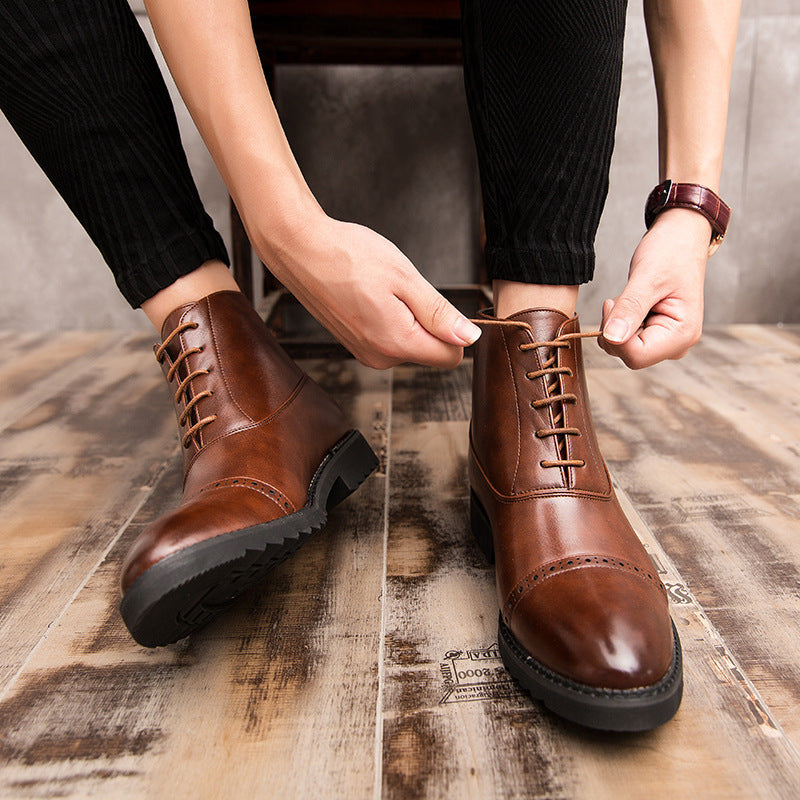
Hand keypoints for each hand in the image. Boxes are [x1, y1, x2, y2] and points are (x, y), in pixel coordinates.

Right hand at [257, 212, 480, 368]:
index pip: (451, 357)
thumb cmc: (348, 256)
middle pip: (430, 350)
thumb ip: (439, 314)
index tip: (437, 301)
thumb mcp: (405, 278)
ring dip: (407, 316)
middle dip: (427, 320)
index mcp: (396, 343)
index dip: (455, 329)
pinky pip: (390, 336)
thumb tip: (469, 338)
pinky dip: (389, 316)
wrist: (299, 249)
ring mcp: (365, 353)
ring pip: (410, 342)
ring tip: (381, 288)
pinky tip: (370, 293)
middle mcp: (380, 357)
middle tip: (402, 288)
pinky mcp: (355, 344)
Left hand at [599, 208, 711, 368]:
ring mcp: (667, 341)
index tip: (611, 303)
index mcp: (682, 334)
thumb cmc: (671, 252)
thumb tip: (612, 338)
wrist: (681, 238)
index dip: (614, 335)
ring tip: (631, 297)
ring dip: (617, 324)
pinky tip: (632, 303)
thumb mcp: (647, 278)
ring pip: (625, 349)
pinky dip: (621, 322)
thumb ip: (630, 309)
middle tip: (621, 298)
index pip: (635, 356)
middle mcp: (678, 344)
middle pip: (629, 355)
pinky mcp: (657, 335)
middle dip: (615, 329)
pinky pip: (627, 340)